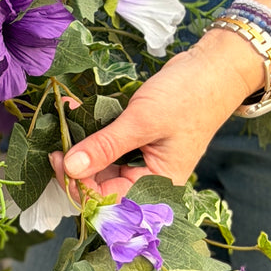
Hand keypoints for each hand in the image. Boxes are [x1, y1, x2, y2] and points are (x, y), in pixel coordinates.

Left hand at [49, 27, 266, 199]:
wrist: (214, 69)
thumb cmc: (188, 97)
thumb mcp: (142, 122)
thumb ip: (105, 147)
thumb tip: (70, 168)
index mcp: (156, 187)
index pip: (107, 201)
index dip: (79, 186)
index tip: (58, 158)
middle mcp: (148, 180)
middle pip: (100, 187)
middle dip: (75, 166)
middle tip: (57, 140)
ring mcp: (141, 161)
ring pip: (100, 166)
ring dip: (80, 147)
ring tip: (64, 122)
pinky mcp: (136, 142)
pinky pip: (107, 146)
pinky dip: (91, 133)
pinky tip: (76, 112)